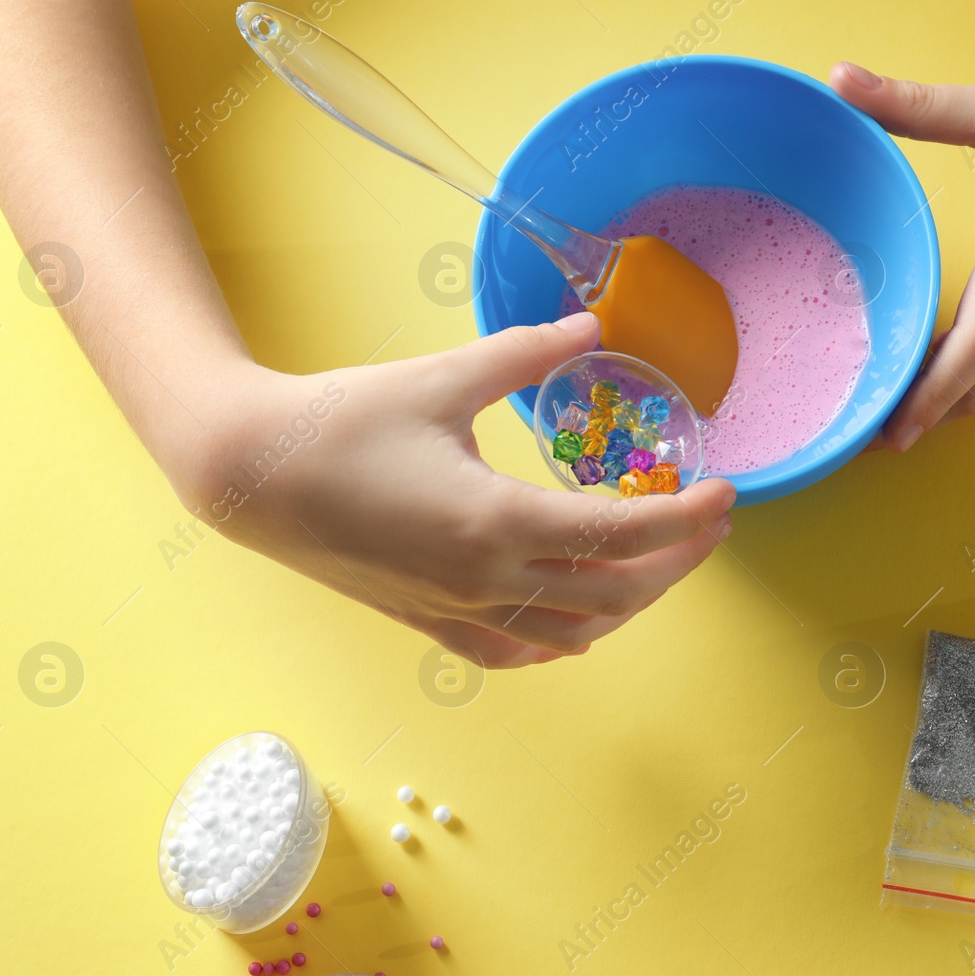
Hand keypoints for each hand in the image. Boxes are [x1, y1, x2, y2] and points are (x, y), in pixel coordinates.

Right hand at [172, 311, 735, 667]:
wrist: (249, 476)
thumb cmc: (341, 420)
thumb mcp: (442, 376)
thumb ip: (526, 352)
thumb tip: (591, 325)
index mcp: (498, 520)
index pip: (623, 534)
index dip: (685, 519)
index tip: (726, 495)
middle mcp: (487, 579)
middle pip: (616, 591)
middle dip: (677, 561)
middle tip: (710, 524)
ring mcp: (459, 611)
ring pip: (575, 630)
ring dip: (630, 602)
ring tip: (660, 562)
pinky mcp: (431, 625)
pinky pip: (518, 650)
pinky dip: (566, 636)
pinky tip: (583, 617)